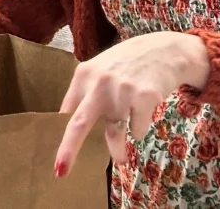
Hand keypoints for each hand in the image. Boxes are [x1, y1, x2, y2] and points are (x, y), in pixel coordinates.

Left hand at [54, 31, 209, 176]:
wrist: (164, 50)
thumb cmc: (128, 65)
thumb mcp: (102, 72)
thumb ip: (89, 97)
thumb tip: (74, 129)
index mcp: (83, 75)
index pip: (66, 111)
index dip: (60, 134)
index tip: (55, 156)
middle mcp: (99, 82)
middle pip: (79, 123)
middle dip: (69, 149)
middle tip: (61, 170)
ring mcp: (121, 90)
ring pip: (114, 133)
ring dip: (116, 149)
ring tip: (120, 159)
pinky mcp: (143, 98)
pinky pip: (137, 130)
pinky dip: (140, 128)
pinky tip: (144, 112)